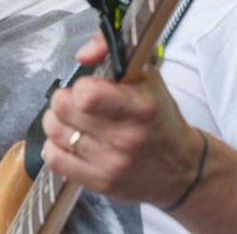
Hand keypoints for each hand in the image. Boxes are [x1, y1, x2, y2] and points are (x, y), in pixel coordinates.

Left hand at [40, 30, 203, 207]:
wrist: (182, 168)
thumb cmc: (160, 120)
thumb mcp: (147, 79)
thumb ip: (112, 53)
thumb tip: (83, 54)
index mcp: (140, 107)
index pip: (87, 94)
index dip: (79, 85)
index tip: (87, 87)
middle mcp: (126, 137)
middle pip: (63, 109)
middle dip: (63, 99)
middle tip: (74, 102)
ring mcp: (112, 163)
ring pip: (54, 132)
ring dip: (56, 121)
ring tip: (72, 120)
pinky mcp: (100, 182)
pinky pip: (54, 159)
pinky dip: (55, 146)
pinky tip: (70, 142)